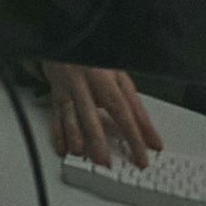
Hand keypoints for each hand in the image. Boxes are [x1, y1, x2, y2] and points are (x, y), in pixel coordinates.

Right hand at [42, 62, 161, 167]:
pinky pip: (56, 114)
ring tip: (81, 153)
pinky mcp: (57, 94)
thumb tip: (149, 134)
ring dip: (76, 136)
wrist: (72, 44)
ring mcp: (72, 87)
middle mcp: (90, 82)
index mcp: (111, 77)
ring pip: (73, 113)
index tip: (148, 148)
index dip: (138, 129)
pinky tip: (62, 147)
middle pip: (96, 111)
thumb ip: (134, 106)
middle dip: (100, 139)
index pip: (127, 107)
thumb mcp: (120, 78)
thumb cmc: (99, 64)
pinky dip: (58, 132)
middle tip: (106, 161)